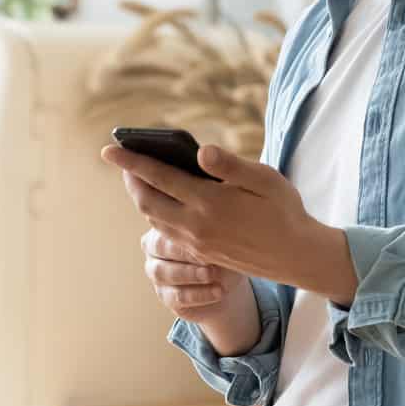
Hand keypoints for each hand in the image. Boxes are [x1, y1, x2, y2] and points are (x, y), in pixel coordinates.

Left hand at [100, 142, 357, 305]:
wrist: (296, 256)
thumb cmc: (284, 210)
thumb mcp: (265, 180)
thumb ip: (231, 165)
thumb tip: (200, 152)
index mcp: (210, 202)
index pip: (159, 177)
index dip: (131, 161)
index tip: (108, 149)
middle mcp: (196, 226)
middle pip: (146, 201)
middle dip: (130, 180)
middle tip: (123, 160)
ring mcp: (196, 243)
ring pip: (153, 219)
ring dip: (141, 198)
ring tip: (138, 178)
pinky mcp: (201, 253)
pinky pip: (167, 232)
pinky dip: (156, 214)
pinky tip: (163, 202)